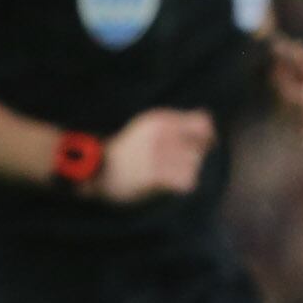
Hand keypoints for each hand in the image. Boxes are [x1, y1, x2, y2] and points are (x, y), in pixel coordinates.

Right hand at [96, 108, 213, 200]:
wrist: (95, 168)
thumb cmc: (127, 149)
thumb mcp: (149, 126)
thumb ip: (176, 122)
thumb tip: (208, 118)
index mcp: (161, 119)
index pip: (203, 124)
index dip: (207, 136)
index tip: (199, 146)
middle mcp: (162, 134)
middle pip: (200, 148)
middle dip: (193, 157)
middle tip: (174, 164)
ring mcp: (159, 154)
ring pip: (195, 166)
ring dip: (186, 172)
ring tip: (166, 174)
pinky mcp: (155, 174)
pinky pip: (187, 182)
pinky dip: (182, 185)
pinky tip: (167, 184)